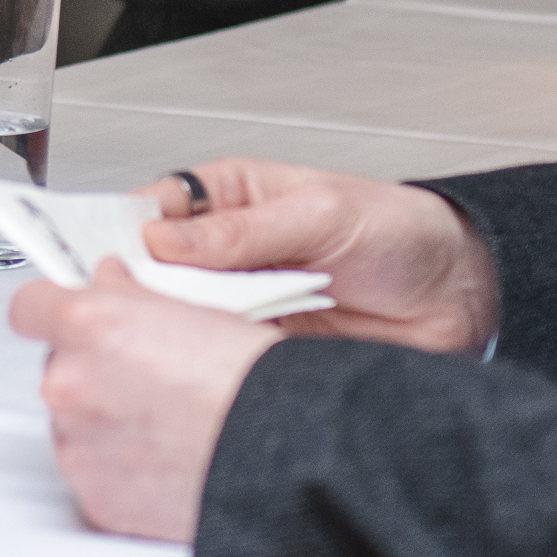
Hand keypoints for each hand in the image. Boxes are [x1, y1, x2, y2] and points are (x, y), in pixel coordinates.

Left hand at [9, 260, 285, 540]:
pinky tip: (165, 454)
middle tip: (146, 375)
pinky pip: (94, 470)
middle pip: (57, 366)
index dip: (53, 309)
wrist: (286, 456)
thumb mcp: (193, 306)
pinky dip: (120, 464)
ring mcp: (77, 446)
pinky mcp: (95, 497)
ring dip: (104, 417)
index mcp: (88, 326)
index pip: (28, 307)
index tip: (72, 316)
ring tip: (165, 420)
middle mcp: (69, 385)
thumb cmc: (253, 382)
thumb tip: (106, 283)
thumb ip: (129, 293)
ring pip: (73, 421)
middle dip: (91, 367)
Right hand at [135, 157, 498, 353]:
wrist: (458, 297)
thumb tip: (166, 238)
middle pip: (155, 270)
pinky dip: (211, 359)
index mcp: (232, 196)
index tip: (97, 255)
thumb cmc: (400, 233)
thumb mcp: (321, 214)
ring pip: (181, 316)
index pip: (154, 207)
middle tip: (128, 304)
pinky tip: (208, 360)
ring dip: (177, 326)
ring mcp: (242, 299)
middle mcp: (228, 249)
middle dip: (140, 287)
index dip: (120, 230)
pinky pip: (219, 353)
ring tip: (173, 332)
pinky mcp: (260, 345)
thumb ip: (243, 229)